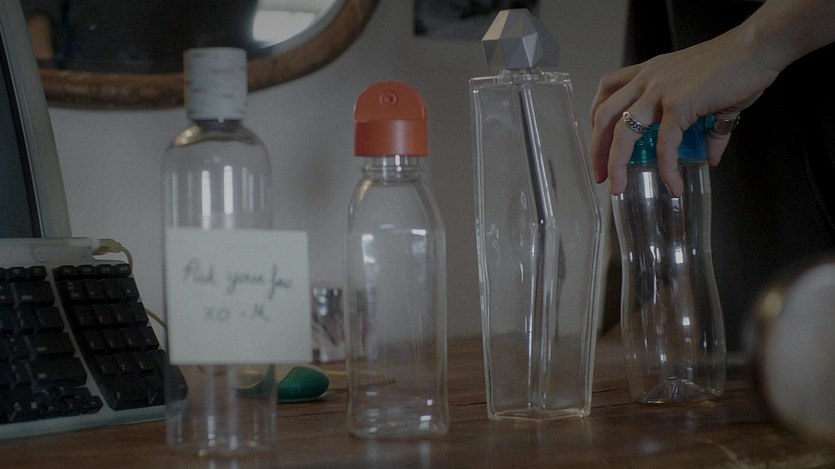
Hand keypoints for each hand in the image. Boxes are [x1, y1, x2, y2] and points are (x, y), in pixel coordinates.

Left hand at [590, 26, 778, 195]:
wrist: (756, 49)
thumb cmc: (735, 66)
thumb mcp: (706, 95)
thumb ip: (705, 129)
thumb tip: (709, 157)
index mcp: (649, 73)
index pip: (607, 93)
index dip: (597, 121)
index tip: (598, 146)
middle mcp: (647, 79)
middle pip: (604, 115)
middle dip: (597, 149)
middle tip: (599, 175)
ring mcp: (660, 91)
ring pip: (623, 131)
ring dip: (616, 163)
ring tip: (618, 186)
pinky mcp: (679, 104)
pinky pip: (664, 144)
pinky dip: (666, 168)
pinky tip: (672, 183)